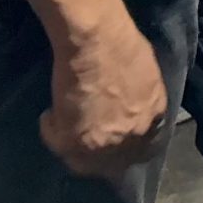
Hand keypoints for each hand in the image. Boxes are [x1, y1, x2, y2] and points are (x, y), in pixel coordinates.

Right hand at [41, 10, 169, 178]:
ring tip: (63, 124)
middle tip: (83, 136)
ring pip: (83, 160)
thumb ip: (141, 98)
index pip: (143, 147)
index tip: (111, 138)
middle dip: (98, 152)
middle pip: (113, 162)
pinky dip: (51, 130)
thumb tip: (130, 105)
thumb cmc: (123, 43)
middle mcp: (132, 138)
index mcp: (153, 118)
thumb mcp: (146, 72)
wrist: (98, 40)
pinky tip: (49, 115)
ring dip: (73, 144)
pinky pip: (56, 144)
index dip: (124, 145)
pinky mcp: (73, 141)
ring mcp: (103, 144)